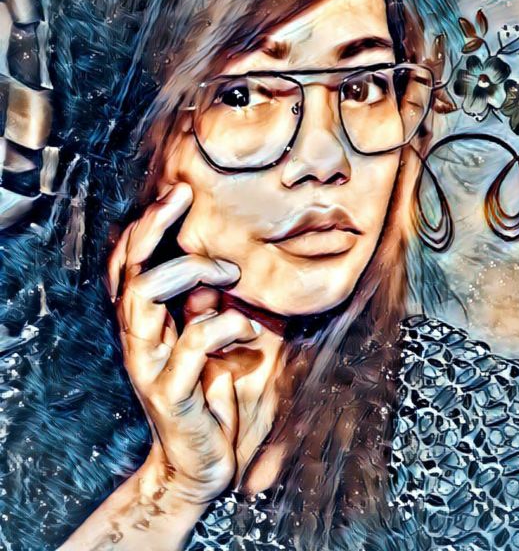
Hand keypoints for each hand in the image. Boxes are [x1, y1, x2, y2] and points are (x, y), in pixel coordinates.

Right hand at [107, 182, 270, 503]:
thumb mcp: (214, 345)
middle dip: (152, 228)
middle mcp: (141, 340)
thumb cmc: (213, 398)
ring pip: (143, 299)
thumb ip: (207, 310)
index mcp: (149, 324)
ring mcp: (150, 366)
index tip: (178, 193)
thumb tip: (216, 272)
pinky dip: (225, 326)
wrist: (203, 465)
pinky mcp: (170, 393)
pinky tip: (250, 330)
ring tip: (229, 273)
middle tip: (183, 200)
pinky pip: (191, 344)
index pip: (131, 266)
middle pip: (128, 272)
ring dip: (189, 272)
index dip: (147, 227)